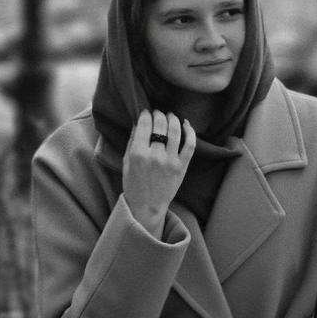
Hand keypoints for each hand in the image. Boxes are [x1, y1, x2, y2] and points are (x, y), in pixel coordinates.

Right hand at [122, 109, 195, 237]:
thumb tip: (138, 122)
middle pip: (160, 125)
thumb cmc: (133, 184)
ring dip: (173, 119)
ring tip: (170, 116)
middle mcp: (155, 156)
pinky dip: (190, 132)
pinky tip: (186, 124)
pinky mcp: (182, 167)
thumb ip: (132, 141)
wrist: (147, 206)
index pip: (145, 125)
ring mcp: (170, 161)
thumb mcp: (126, 162)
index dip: (146, 114)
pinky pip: (190, 145)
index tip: (145, 112)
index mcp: (138, 154)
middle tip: (158, 113)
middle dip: (159, 114)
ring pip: (175, 131)